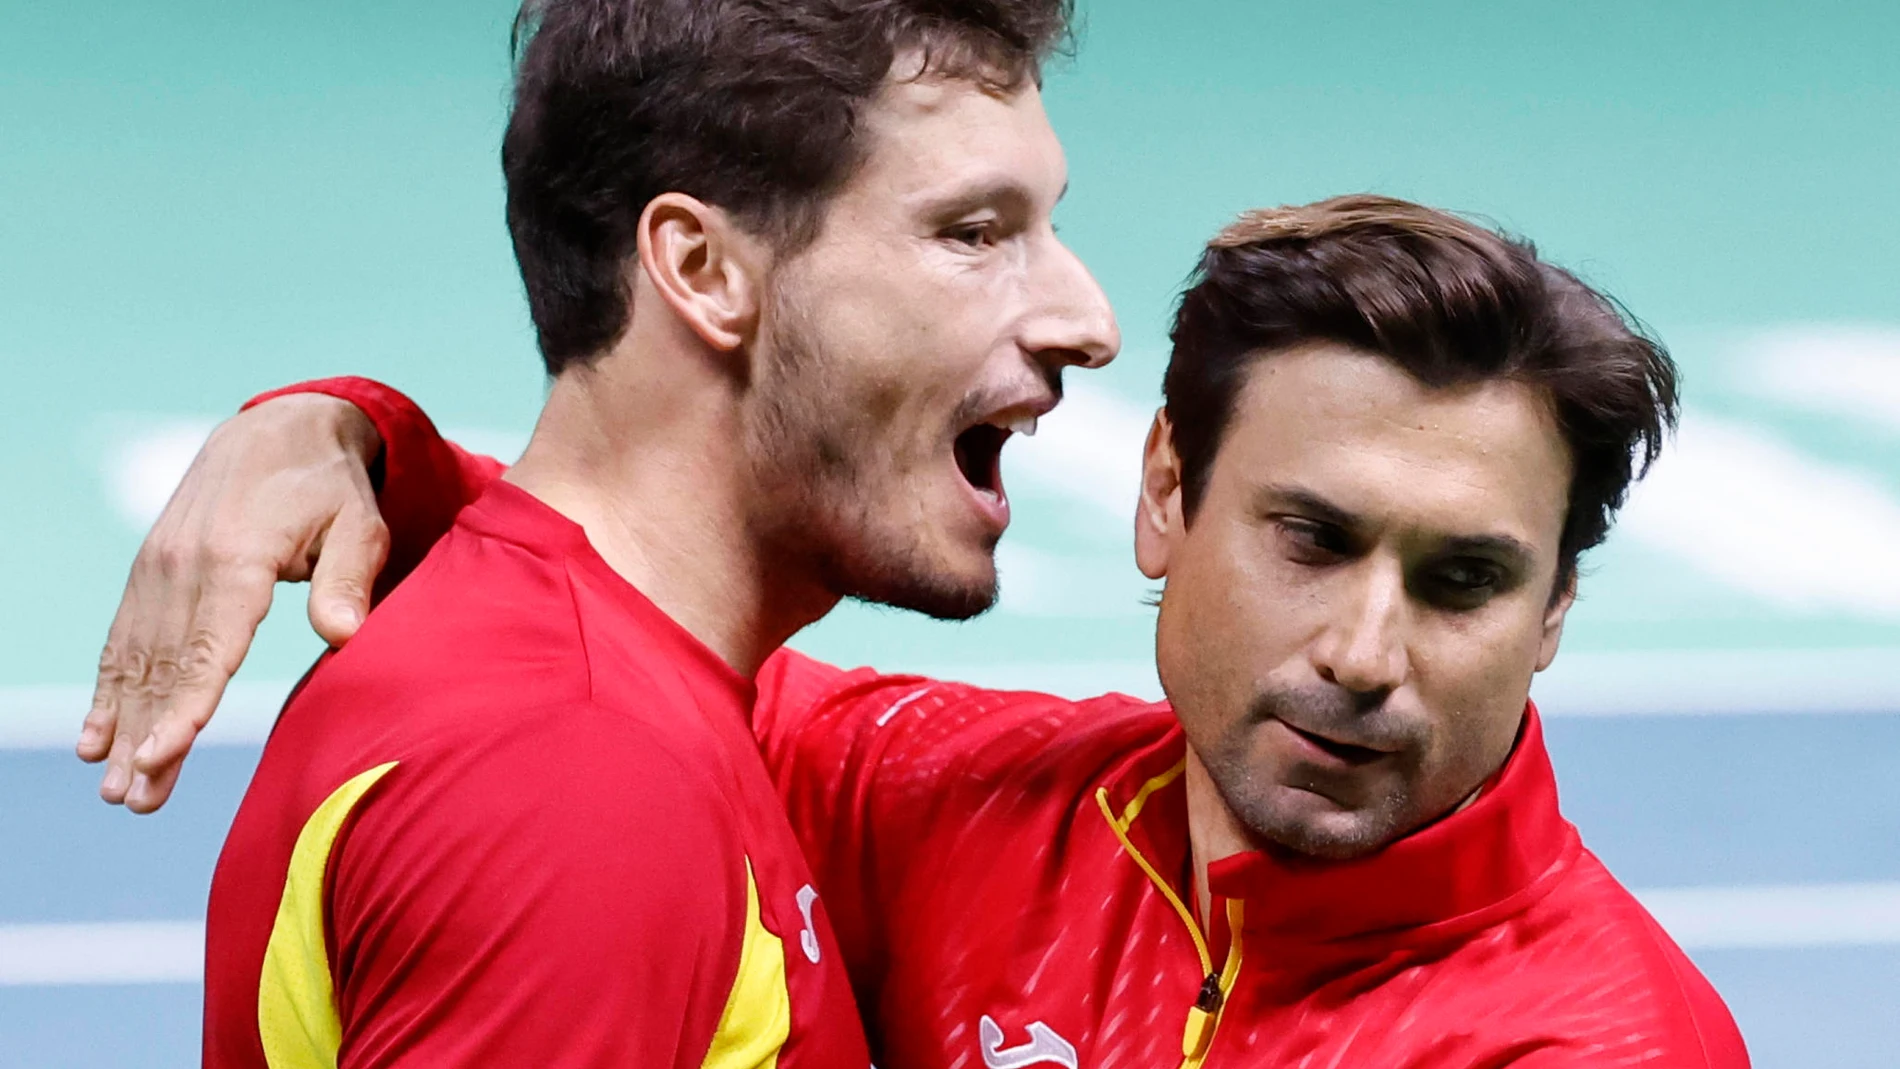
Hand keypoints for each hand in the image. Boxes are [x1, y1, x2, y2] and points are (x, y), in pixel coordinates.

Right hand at [76, 393, 386, 812]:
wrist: (277, 429)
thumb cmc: (330, 488)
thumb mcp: (358, 523)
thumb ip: (348, 580)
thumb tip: (345, 636)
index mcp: (237, 558)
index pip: (209, 645)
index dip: (188, 704)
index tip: (165, 753)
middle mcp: (185, 565)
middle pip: (164, 667)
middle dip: (146, 736)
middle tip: (134, 801)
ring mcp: (159, 568)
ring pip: (135, 661)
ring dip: (122, 726)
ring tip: (115, 788)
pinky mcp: (150, 571)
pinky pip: (122, 639)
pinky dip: (106, 689)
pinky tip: (93, 738)